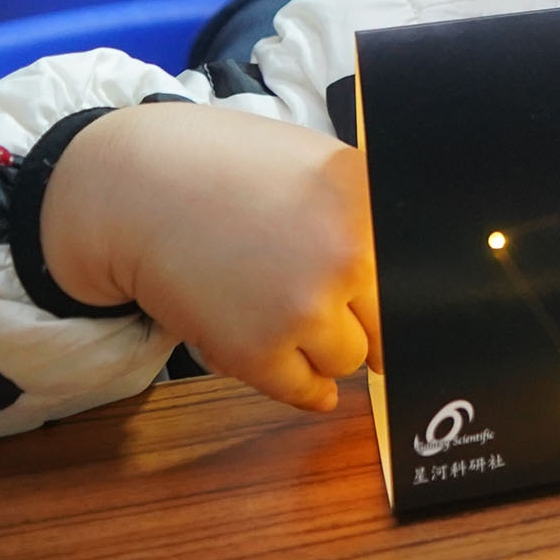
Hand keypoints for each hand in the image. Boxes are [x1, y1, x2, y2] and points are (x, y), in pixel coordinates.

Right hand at [40, 103, 382, 412]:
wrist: (138, 189)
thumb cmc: (227, 172)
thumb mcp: (320, 168)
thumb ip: (367, 215)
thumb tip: (413, 273)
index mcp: (369, 201)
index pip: (422, 273)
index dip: (413, 293)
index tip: (412, 308)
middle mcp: (348, 255)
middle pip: (393, 321)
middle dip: (370, 320)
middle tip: (349, 316)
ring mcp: (305, 306)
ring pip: (351, 358)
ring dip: (330, 349)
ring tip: (294, 318)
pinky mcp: (258, 350)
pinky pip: (307, 390)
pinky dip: (307, 387)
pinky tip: (305, 375)